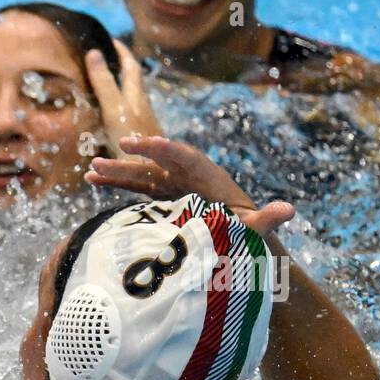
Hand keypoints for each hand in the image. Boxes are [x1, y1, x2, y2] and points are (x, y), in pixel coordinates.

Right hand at [85, 135, 295, 236]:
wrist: (233, 236)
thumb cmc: (244, 231)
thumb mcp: (255, 227)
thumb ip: (267, 218)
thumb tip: (288, 210)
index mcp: (207, 177)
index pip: (185, 157)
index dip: (166, 149)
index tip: (146, 143)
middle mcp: (185, 176)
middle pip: (158, 162)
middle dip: (136, 157)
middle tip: (113, 151)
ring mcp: (170, 186)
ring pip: (140, 174)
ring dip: (116, 171)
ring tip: (90, 170)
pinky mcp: (159, 197)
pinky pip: (133, 187)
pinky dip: (114, 183)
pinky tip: (91, 180)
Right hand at [86, 39, 163, 152]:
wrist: (152, 176)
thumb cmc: (134, 141)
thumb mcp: (115, 109)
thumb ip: (104, 83)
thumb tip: (93, 51)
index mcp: (135, 97)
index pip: (130, 66)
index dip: (120, 51)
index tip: (108, 39)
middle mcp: (139, 108)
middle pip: (130, 83)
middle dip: (117, 69)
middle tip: (100, 60)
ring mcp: (138, 126)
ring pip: (126, 102)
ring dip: (113, 92)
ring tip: (95, 88)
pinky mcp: (134, 143)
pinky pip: (120, 120)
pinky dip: (109, 114)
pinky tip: (100, 123)